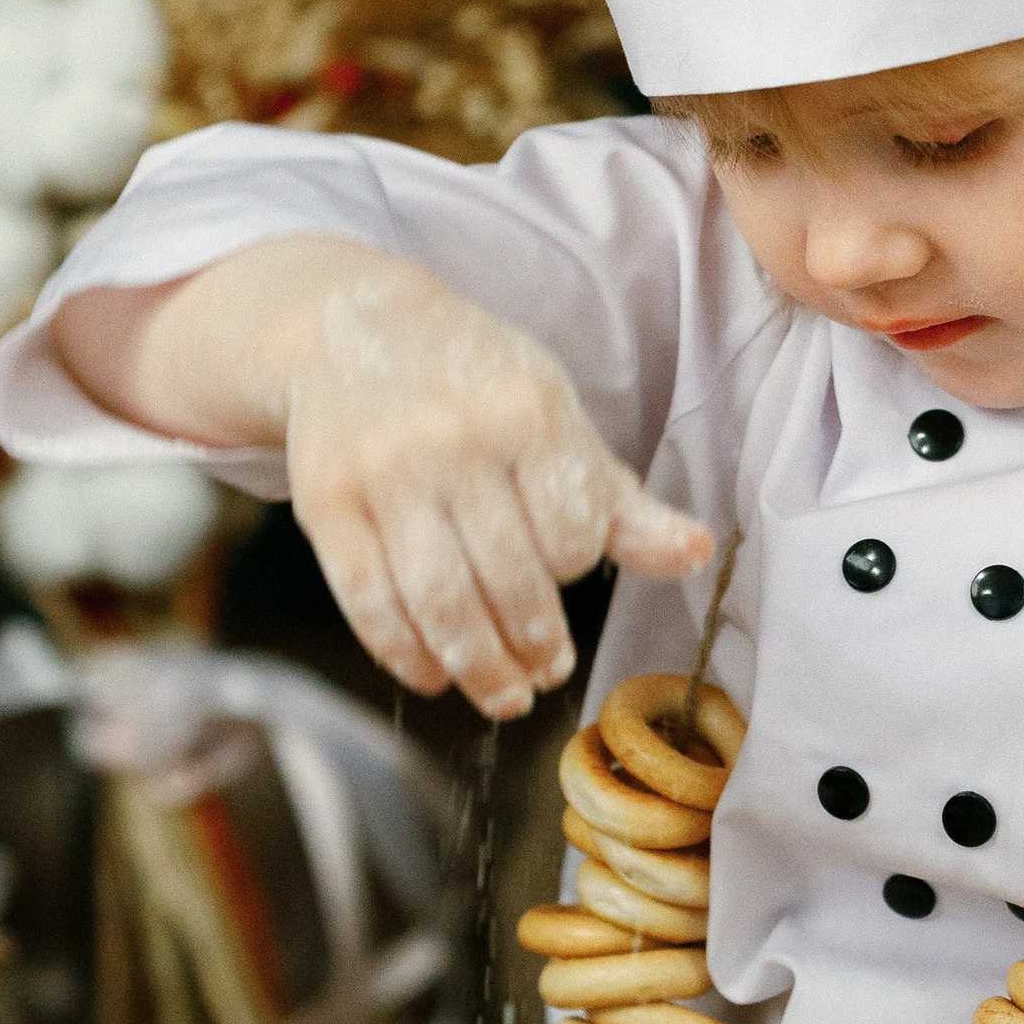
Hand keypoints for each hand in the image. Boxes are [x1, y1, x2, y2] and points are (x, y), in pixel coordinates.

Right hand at [284, 261, 713, 716]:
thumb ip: (620, 502)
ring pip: (437, 601)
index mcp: (527, 411)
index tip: (566, 567)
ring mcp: (383, 473)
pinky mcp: (326, 503)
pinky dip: (405, 653)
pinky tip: (434, 674)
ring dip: (477, 667)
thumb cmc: (476, 386)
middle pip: (506, 579)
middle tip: (546, 674)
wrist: (352, 328)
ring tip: (505, 695)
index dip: (574, 564)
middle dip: (534, 645)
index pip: (571, 532)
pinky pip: (368, 601)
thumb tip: (698, 553)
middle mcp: (453, 440)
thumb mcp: (556, 421)